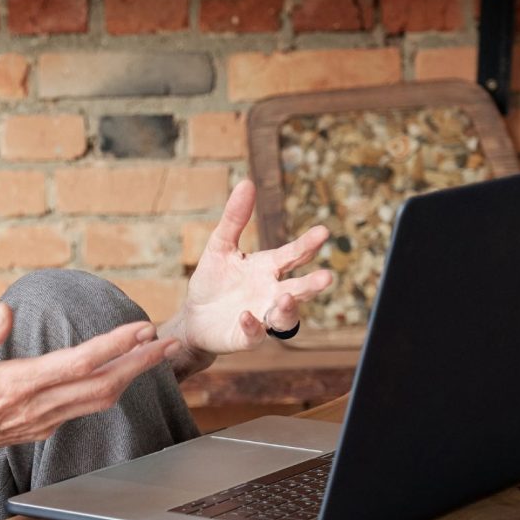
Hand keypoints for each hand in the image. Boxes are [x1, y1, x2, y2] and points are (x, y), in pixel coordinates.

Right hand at [0, 303, 179, 490]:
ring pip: (97, 402)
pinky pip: (82, 410)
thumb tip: (7, 310)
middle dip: (139, 364)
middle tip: (167, 343)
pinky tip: (115, 377)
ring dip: (129, 378)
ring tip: (152, 356)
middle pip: (102, 386)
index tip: (141, 329)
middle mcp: (36, 406)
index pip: (78, 363)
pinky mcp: (37, 429)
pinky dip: (107, 391)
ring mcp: (40, 421)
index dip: (114, 346)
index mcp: (17, 384)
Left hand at [161, 180, 332, 361]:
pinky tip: (246, 315)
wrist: (193, 318)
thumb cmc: (212, 282)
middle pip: (298, 288)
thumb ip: (235, 219)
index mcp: (268, 268)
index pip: (292, 255)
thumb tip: (247, 182)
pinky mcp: (245, 336)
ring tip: (287, 297)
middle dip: (311, 284)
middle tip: (326, 277)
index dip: (307, 244)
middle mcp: (271, 293)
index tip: (323, 231)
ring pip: (284, 316)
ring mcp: (261, 316)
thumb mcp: (220, 246)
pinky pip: (254, 334)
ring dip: (288, 308)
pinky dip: (253, 325)